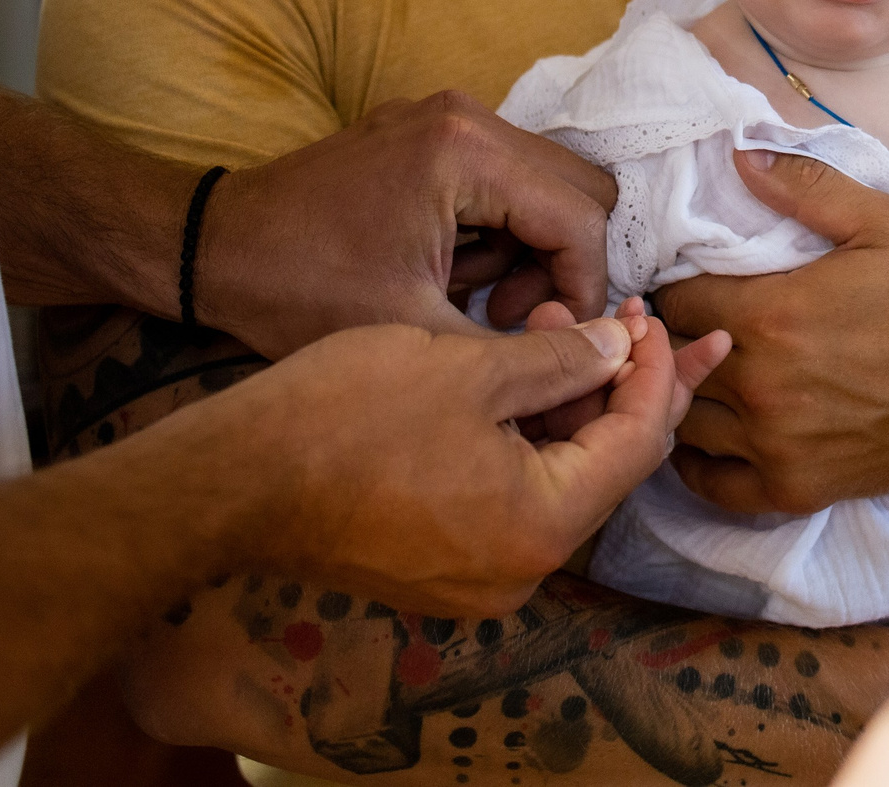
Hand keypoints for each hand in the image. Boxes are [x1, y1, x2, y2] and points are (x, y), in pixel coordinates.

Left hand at [196, 91, 618, 357]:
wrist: (211, 248)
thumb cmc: (296, 289)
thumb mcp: (411, 333)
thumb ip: (515, 349)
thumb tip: (594, 362)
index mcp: (467, 152)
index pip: (581, 218)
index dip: (584, 289)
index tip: (558, 342)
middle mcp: (467, 115)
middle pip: (581, 187)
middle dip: (562, 263)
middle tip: (514, 318)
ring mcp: (447, 114)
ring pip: (547, 183)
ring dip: (531, 248)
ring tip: (478, 303)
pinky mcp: (429, 129)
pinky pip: (505, 176)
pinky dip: (500, 228)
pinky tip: (452, 274)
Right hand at [201, 304, 726, 617]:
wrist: (233, 480)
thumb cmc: (348, 416)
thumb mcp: (471, 366)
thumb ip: (565, 358)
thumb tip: (625, 344)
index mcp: (542, 527)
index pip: (637, 442)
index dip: (655, 368)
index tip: (648, 309)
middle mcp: (522, 571)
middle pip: (604, 466)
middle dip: (620, 384)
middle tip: (631, 313)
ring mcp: (478, 577)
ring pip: (557, 478)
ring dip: (567, 402)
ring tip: (551, 321)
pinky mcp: (440, 567)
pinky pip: (511, 497)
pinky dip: (524, 436)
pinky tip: (516, 372)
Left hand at [654, 150, 888, 513]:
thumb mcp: (884, 224)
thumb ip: (806, 187)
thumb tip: (738, 154)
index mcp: (772, 314)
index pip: (676, 299)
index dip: (677, 287)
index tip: (692, 284)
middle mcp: (761, 384)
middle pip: (673, 358)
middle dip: (675, 337)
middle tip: (688, 327)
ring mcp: (773, 443)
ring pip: (681, 419)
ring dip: (681, 393)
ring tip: (697, 373)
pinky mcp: (790, 488)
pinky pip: (709, 484)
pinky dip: (696, 460)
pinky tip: (707, 432)